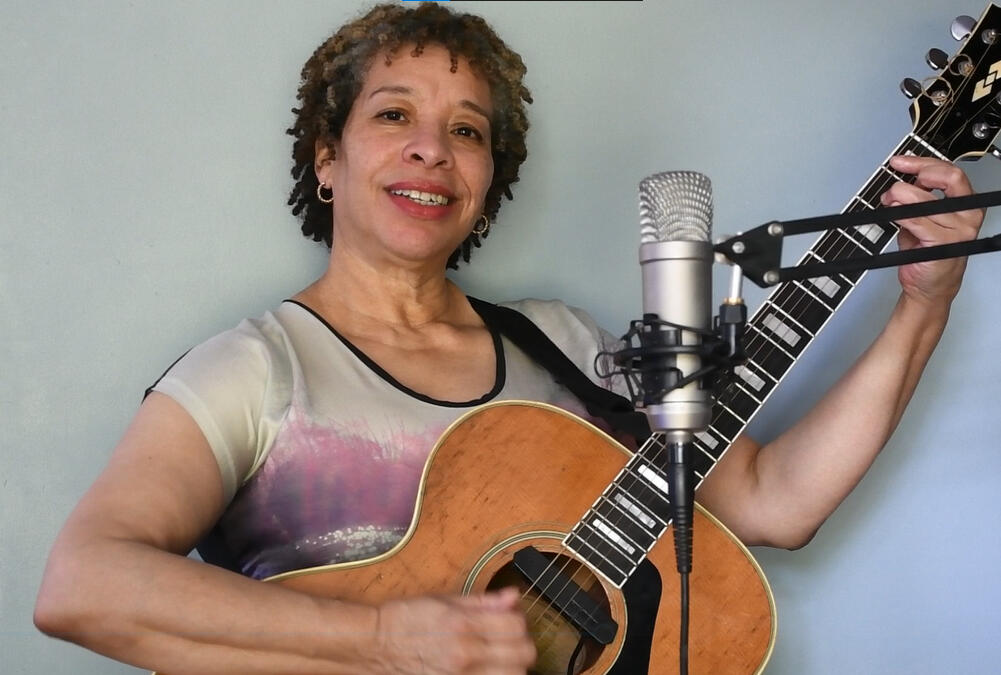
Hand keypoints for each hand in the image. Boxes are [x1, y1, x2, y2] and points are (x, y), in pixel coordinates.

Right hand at [374, 587, 535, 673]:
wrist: (375, 645)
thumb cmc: (404, 620)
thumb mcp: (443, 600)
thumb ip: (483, 601)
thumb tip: (512, 595)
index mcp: (463, 626)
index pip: (516, 626)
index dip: (519, 618)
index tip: (510, 617)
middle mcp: (466, 655)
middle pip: (523, 656)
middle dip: (522, 643)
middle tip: (510, 637)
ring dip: (514, 664)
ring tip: (501, 655)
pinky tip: (488, 668)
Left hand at [880, 155, 983, 304]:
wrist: (929, 286)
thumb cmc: (927, 253)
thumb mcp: (922, 219)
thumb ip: (918, 198)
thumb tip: (902, 179)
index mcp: (966, 204)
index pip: (950, 172)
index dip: (923, 163)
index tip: (901, 162)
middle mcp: (967, 214)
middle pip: (947, 177)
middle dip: (917, 172)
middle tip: (896, 179)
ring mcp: (959, 229)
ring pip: (927, 198)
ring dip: (900, 195)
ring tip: (888, 200)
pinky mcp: (944, 242)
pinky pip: (917, 220)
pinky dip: (900, 213)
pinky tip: (892, 212)